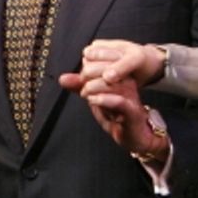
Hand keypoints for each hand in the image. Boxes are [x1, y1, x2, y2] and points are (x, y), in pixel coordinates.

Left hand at [59, 40, 168, 156]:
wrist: (134, 136)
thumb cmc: (116, 115)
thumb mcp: (94, 98)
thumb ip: (80, 87)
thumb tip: (63, 78)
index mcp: (120, 76)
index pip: (102, 61)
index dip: (88, 67)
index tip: (81, 78)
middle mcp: (127, 82)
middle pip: (106, 70)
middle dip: (89, 76)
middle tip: (83, 89)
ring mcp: (131, 96)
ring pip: (112, 84)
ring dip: (94, 88)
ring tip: (86, 95)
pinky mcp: (132, 111)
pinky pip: (119, 101)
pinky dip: (104, 99)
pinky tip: (94, 100)